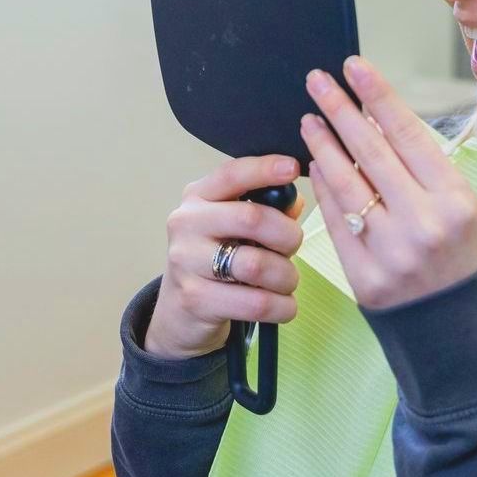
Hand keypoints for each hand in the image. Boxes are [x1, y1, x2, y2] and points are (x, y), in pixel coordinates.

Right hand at [145, 154, 306, 359]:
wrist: (181, 309)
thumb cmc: (219, 258)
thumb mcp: (236, 227)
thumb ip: (267, 210)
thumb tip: (295, 200)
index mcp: (198, 197)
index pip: (231, 174)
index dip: (264, 169)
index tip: (293, 167)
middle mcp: (186, 223)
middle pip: (252, 219)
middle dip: (288, 235)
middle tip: (294, 247)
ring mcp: (186, 262)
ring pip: (256, 265)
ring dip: (286, 276)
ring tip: (287, 282)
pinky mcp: (195, 299)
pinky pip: (256, 302)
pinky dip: (282, 306)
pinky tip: (282, 305)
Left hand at [301, 55, 476, 309]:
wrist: (454, 324)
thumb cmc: (455, 251)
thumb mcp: (457, 204)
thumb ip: (419, 166)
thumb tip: (372, 119)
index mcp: (455, 199)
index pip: (407, 133)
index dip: (377, 95)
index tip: (353, 66)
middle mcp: (424, 223)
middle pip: (370, 152)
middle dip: (339, 110)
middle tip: (317, 81)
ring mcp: (392, 251)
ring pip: (346, 184)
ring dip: (322, 145)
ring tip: (309, 119)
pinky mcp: (364, 275)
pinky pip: (334, 220)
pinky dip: (322, 188)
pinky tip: (313, 163)